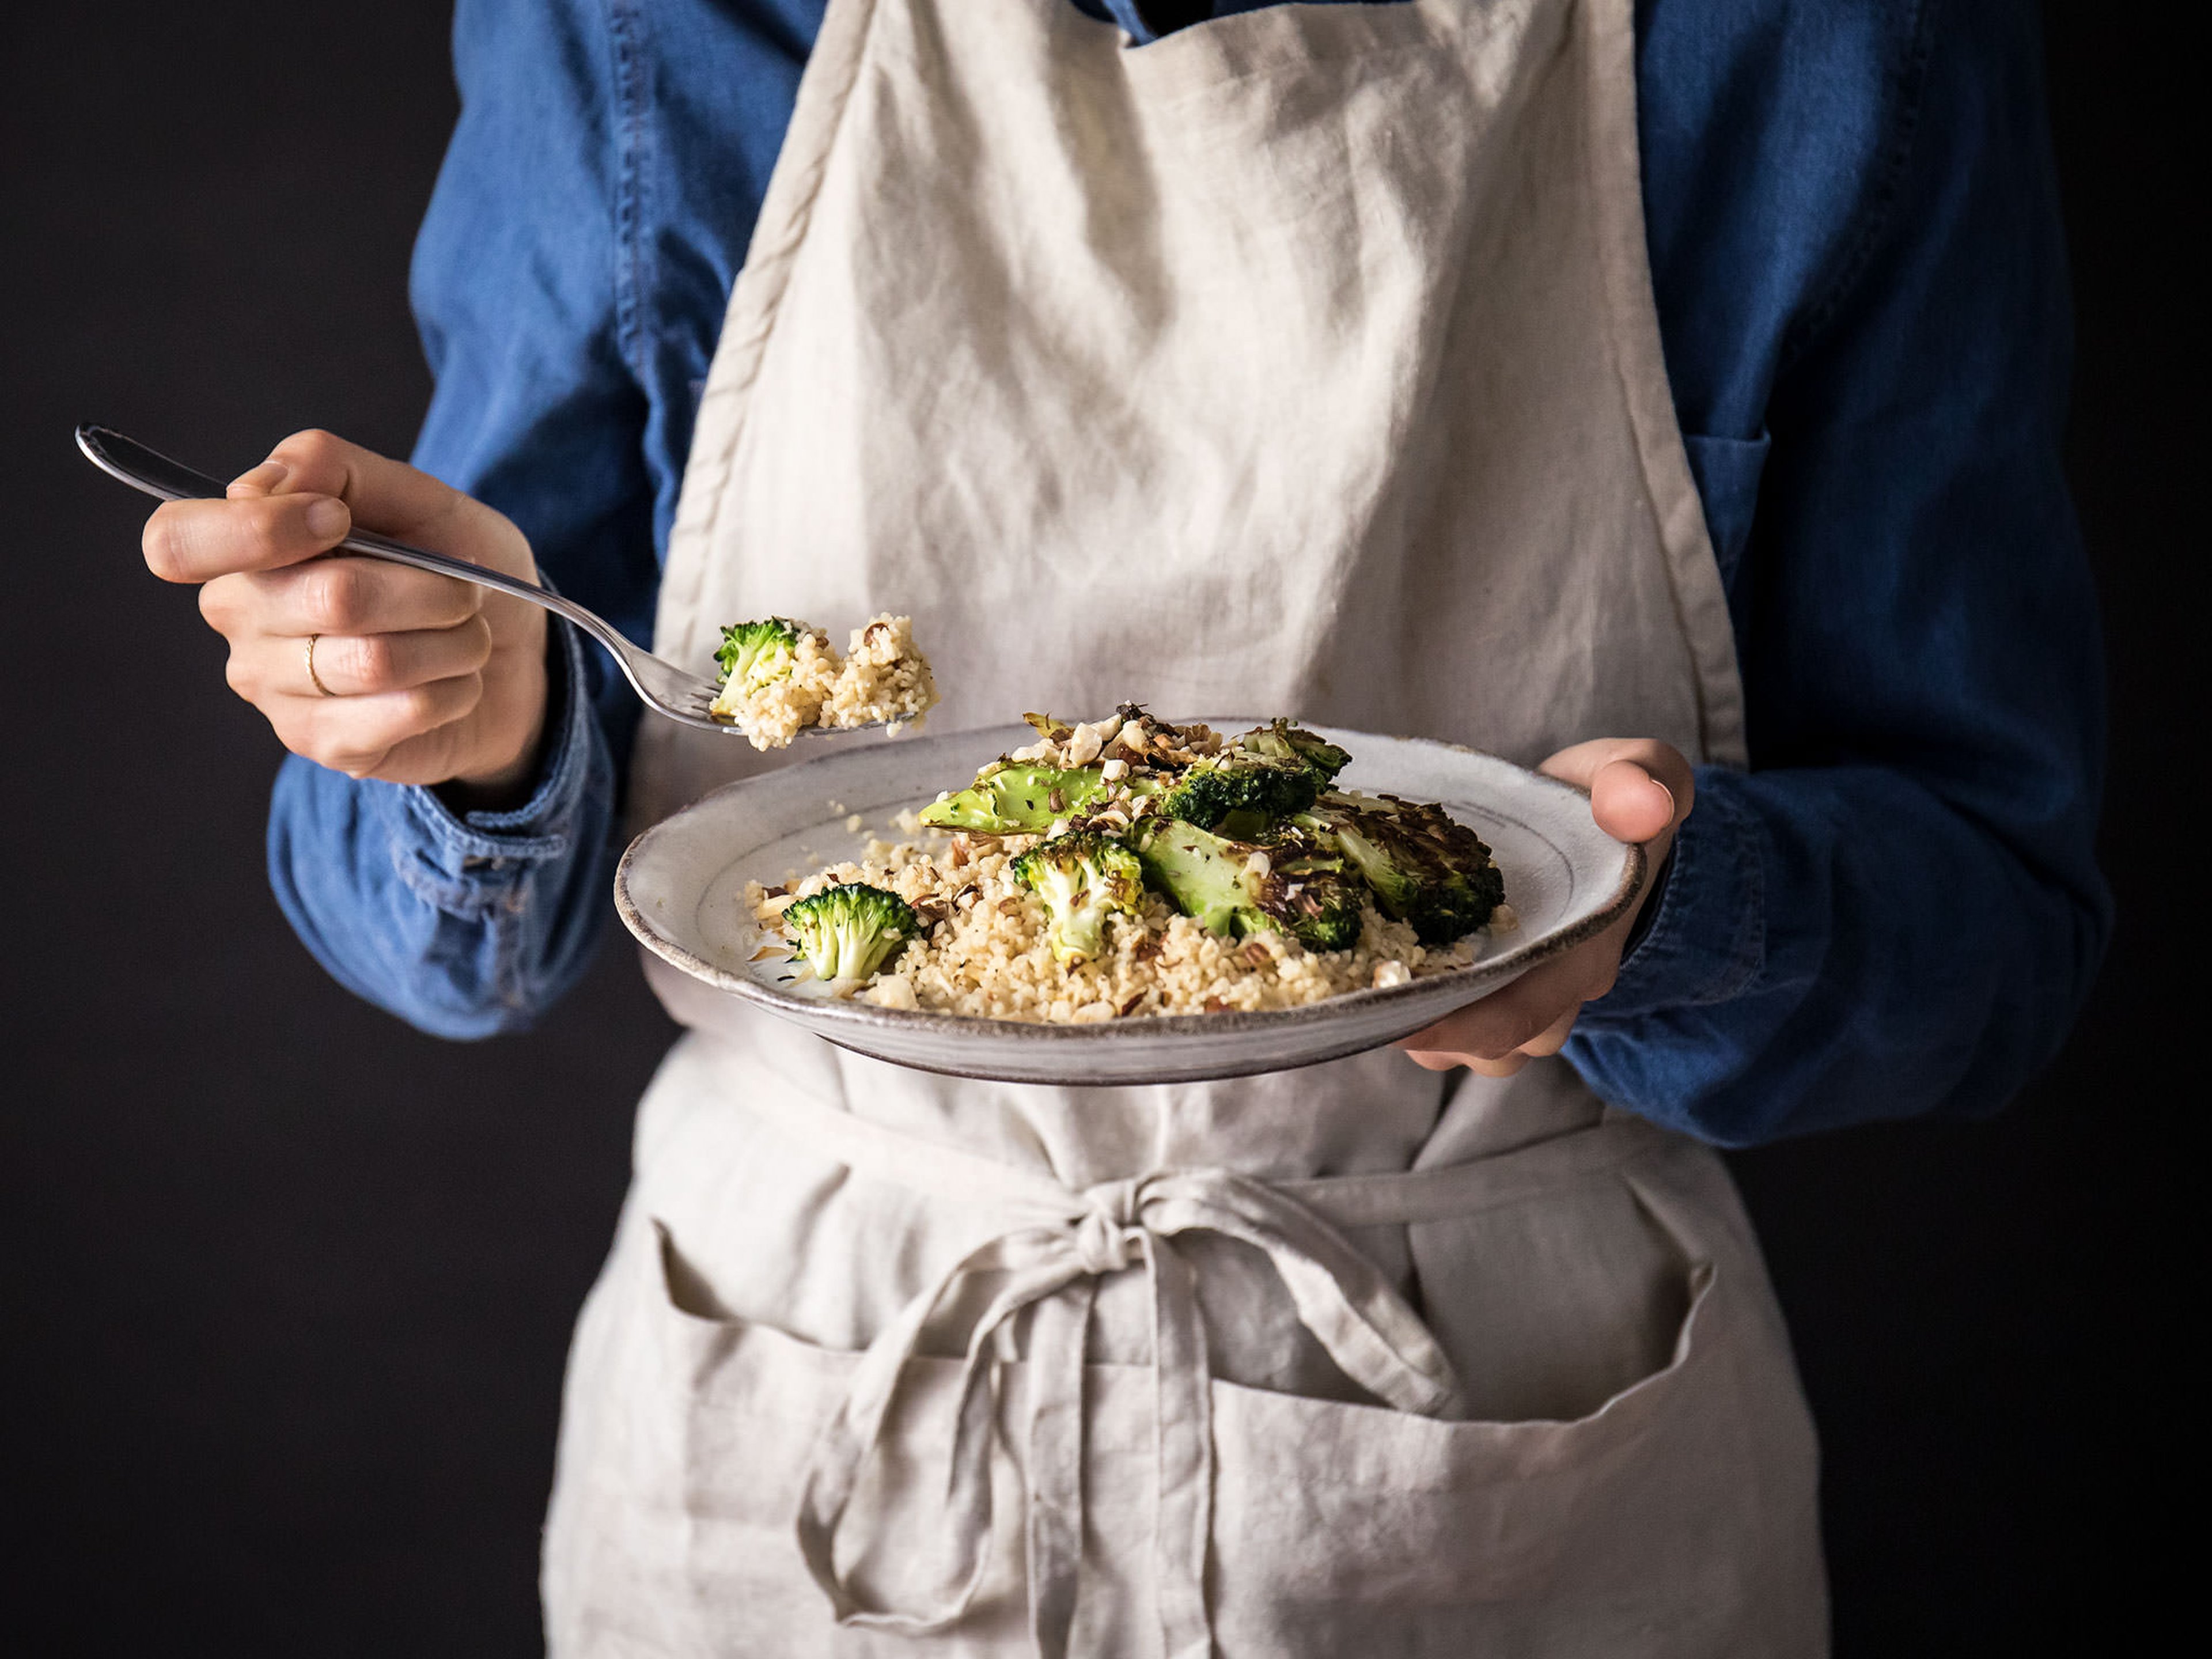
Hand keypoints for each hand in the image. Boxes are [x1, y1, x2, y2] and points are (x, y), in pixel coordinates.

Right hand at [142, 430, 548, 803]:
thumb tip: (256, 485)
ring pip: (376, 660)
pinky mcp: (322, 745)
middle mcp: (239, 619)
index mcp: (240, 549)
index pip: (178, 541)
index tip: (341, 521)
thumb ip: (329, 468)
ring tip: (467, 636)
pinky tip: (454, 683)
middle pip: (332, 597)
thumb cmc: (450, 567)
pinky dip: (455, 689)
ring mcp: (272, 690)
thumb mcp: (412, 496)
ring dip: (454, 642)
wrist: (509, 654)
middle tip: (462, 591)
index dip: (264, 529)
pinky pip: (403, 711)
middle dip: (428, 588)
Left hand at [1397, 738, 1692, 1076]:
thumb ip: (1644, 780)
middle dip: (1426, 1030)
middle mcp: (1555, 987)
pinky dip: (1411, 1012)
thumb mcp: (1640, 771)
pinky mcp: (1490, 983)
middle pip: (1490, 1044)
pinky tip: (1374, 969)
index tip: (1397, 1018)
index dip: (1461, 1028)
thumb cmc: (1611, 797)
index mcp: (1584, 952)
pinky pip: (1450, 1025)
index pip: (1524, 1016)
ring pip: (1466, 1047)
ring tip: (1367, 982)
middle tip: (1363, 991)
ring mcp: (1522, 992)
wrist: (1604, 815)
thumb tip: (1641, 805)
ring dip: (1417, 1028)